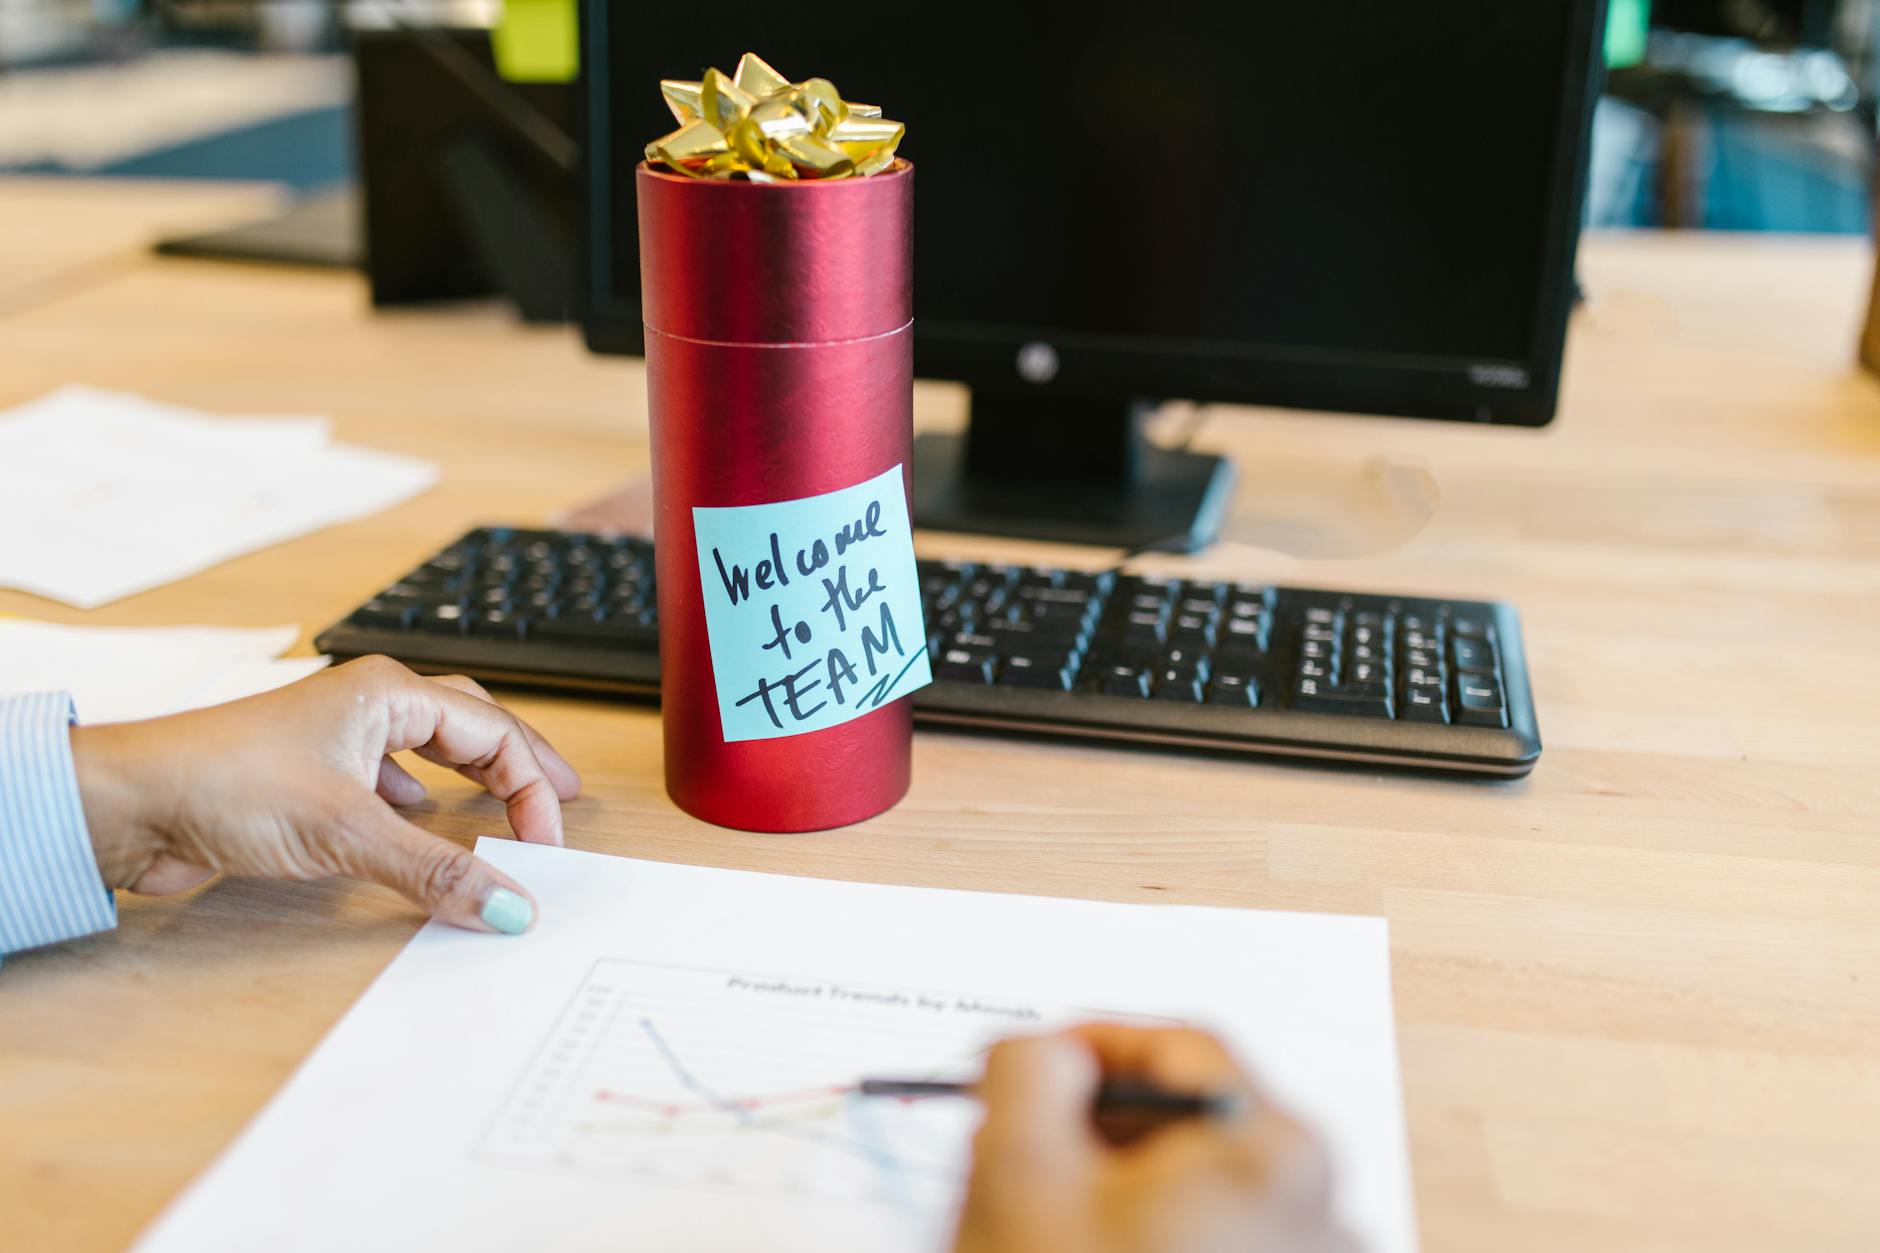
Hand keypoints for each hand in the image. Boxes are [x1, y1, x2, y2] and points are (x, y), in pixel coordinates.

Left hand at [69, 655, 580, 933]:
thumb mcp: (348, 831)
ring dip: (473, 779)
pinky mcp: (312, 777)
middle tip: (561, 802)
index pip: (494, 733)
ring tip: (509, 808)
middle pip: (472, 727)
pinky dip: (422, 799)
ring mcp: (339, 739)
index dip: (532, 786)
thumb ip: (436, 871)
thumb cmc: (223, 781)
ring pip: (432, 748)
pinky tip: (423, 819)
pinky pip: (390, 777)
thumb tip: (509, 904)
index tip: (546, 843)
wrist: (130, 803)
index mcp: (388, 692)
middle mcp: (369, 705)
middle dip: (520, 764)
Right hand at [952, 1024, 1356, 1252]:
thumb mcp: (1014, 1174)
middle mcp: (1325, 1210)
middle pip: (1200, 1124)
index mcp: (1273, 1149)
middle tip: (1025, 1154)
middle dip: (1104, 1128)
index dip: (1091, 1041)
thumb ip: (1027, 1072)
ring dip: (1124, 1195)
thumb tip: (1048, 1053)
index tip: (1030, 1066)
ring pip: (1205, 1196)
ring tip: (1051, 1237)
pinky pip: (1225, 1250)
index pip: (1182, 1045)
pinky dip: (1161, 1247)